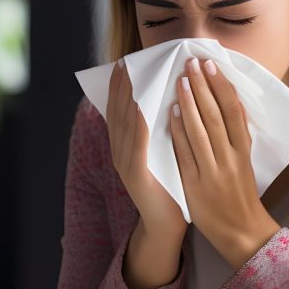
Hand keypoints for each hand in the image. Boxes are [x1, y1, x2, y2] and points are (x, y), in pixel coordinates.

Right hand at [106, 60, 185, 237]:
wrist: (166, 225)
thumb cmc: (169, 187)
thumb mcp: (161, 154)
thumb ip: (158, 132)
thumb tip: (165, 101)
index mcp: (125, 148)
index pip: (119, 111)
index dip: (119, 87)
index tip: (124, 64)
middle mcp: (120, 153)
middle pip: (118, 113)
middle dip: (121, 86)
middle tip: (125, 62)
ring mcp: (125, 165)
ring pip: (125, 124)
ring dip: (129, 98)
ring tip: (133, 76)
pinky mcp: (137, 176)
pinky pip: (136, 145)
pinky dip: (138, 125)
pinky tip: (141, 107)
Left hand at [171, 57, 280, 268]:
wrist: (242, 232)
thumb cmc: (241, 193)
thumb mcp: (245, 161)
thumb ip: (238, 135)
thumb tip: (233, 103)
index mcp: (244, 151)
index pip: (234, 111)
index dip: (222, 86)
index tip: (210, 65)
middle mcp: (231, 158)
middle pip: (216, 116)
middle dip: (202, 87)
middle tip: (191, 63)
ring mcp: (213, 172)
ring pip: (201, 131)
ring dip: (189, 103)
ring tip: (179, 80)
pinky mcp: (197, 185)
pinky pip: (186, 153)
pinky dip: (178, 131)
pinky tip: (170, 113)